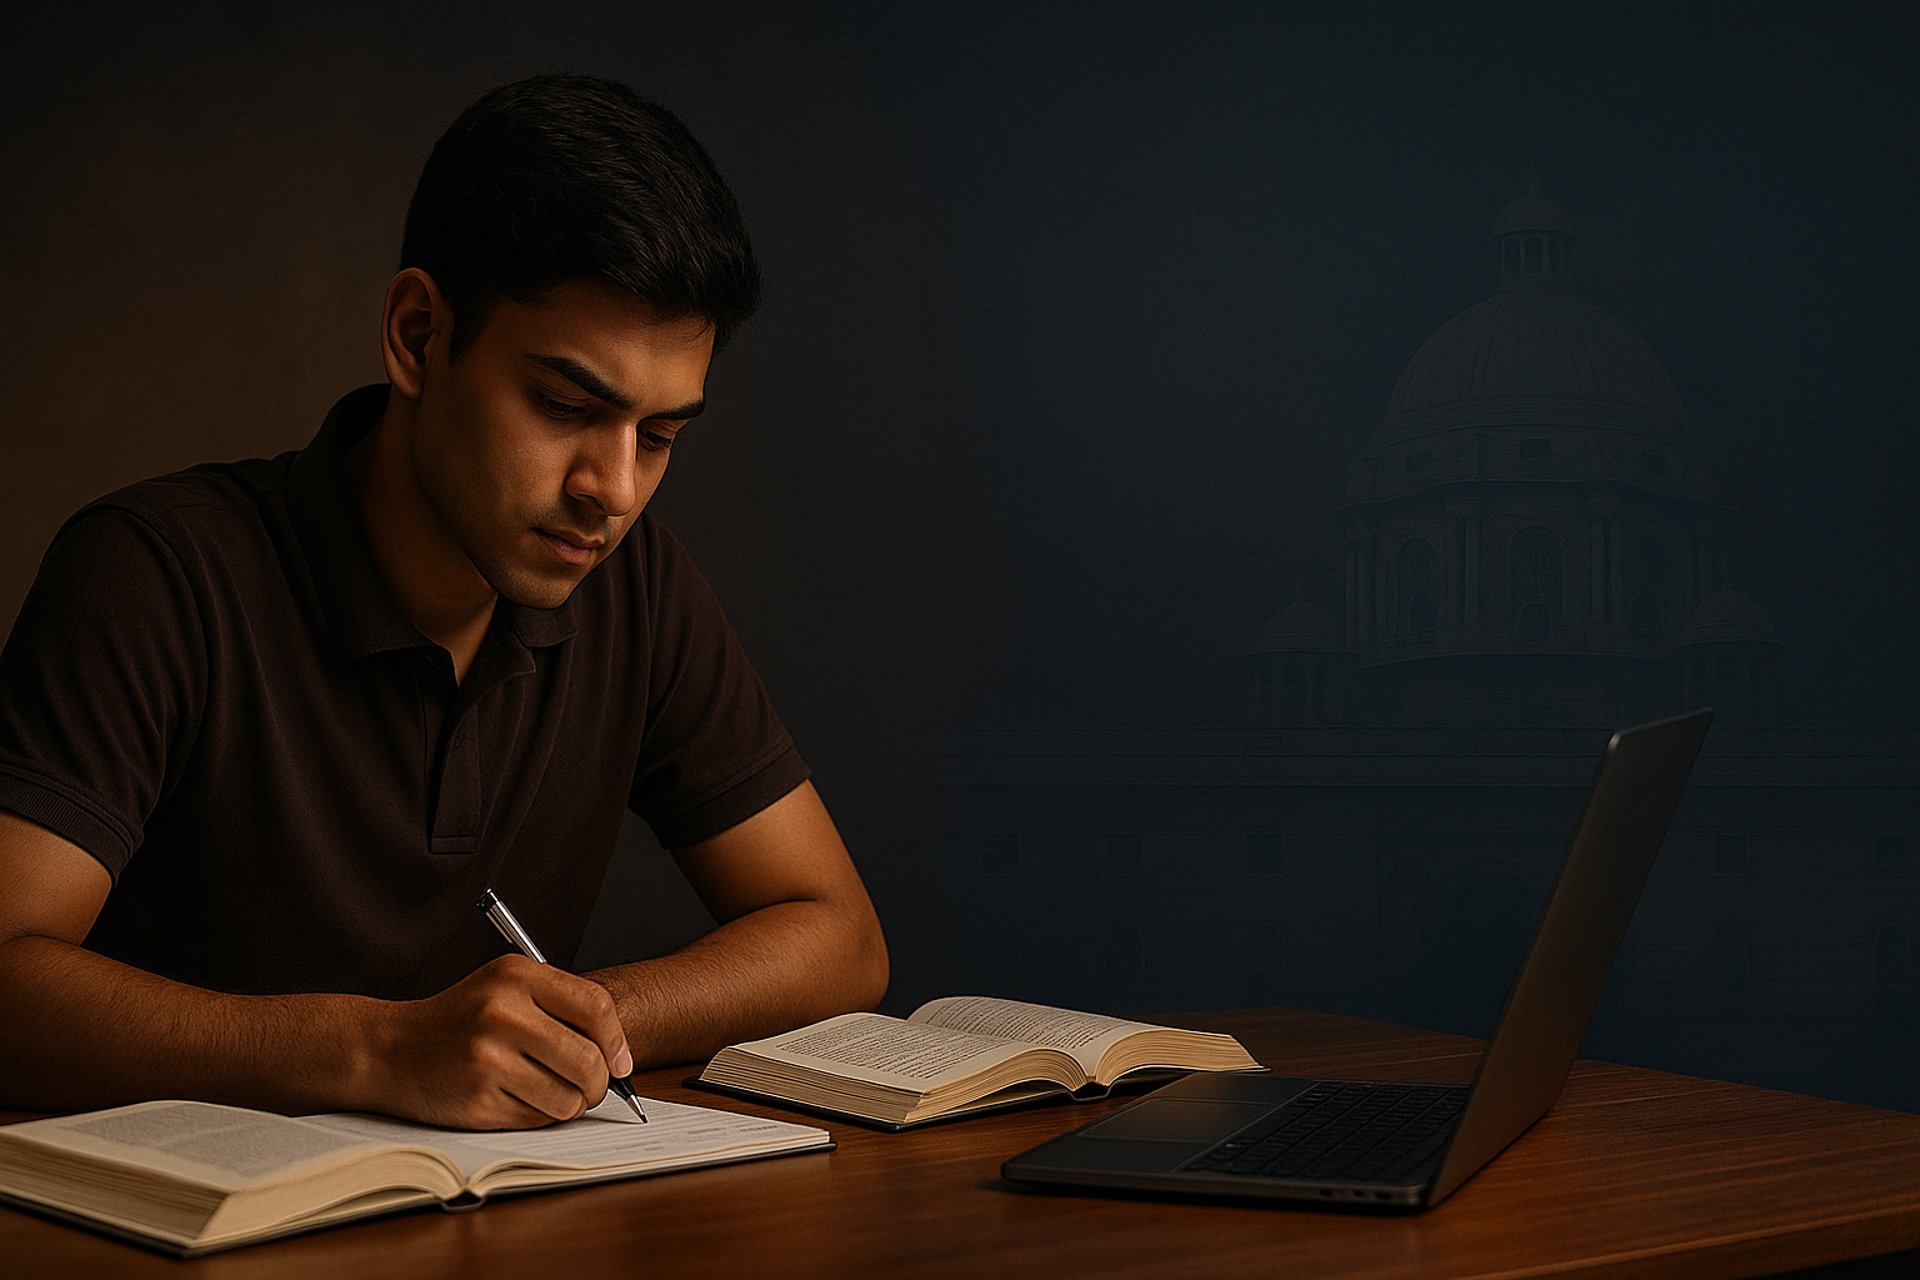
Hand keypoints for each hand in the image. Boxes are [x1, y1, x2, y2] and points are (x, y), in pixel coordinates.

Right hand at [374, 955, 633, 1129]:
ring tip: (549, 1092)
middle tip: (591, 1088)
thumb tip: (619, 1056)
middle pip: (590, 1061)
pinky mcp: (477, 1100)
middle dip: (599, 1083)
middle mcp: (503, 1014)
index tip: (621, 1063)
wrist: (389, 1048)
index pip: (597, 1007)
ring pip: (569, 1099)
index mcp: (517, 976)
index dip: (617, 1041)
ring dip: (570, 1104)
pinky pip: (538, 1119)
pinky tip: (517, 1100)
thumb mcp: (505, 987)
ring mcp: (489, 1059)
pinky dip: (539, 1117)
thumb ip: (560, 1006)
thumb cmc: (460, 1019)